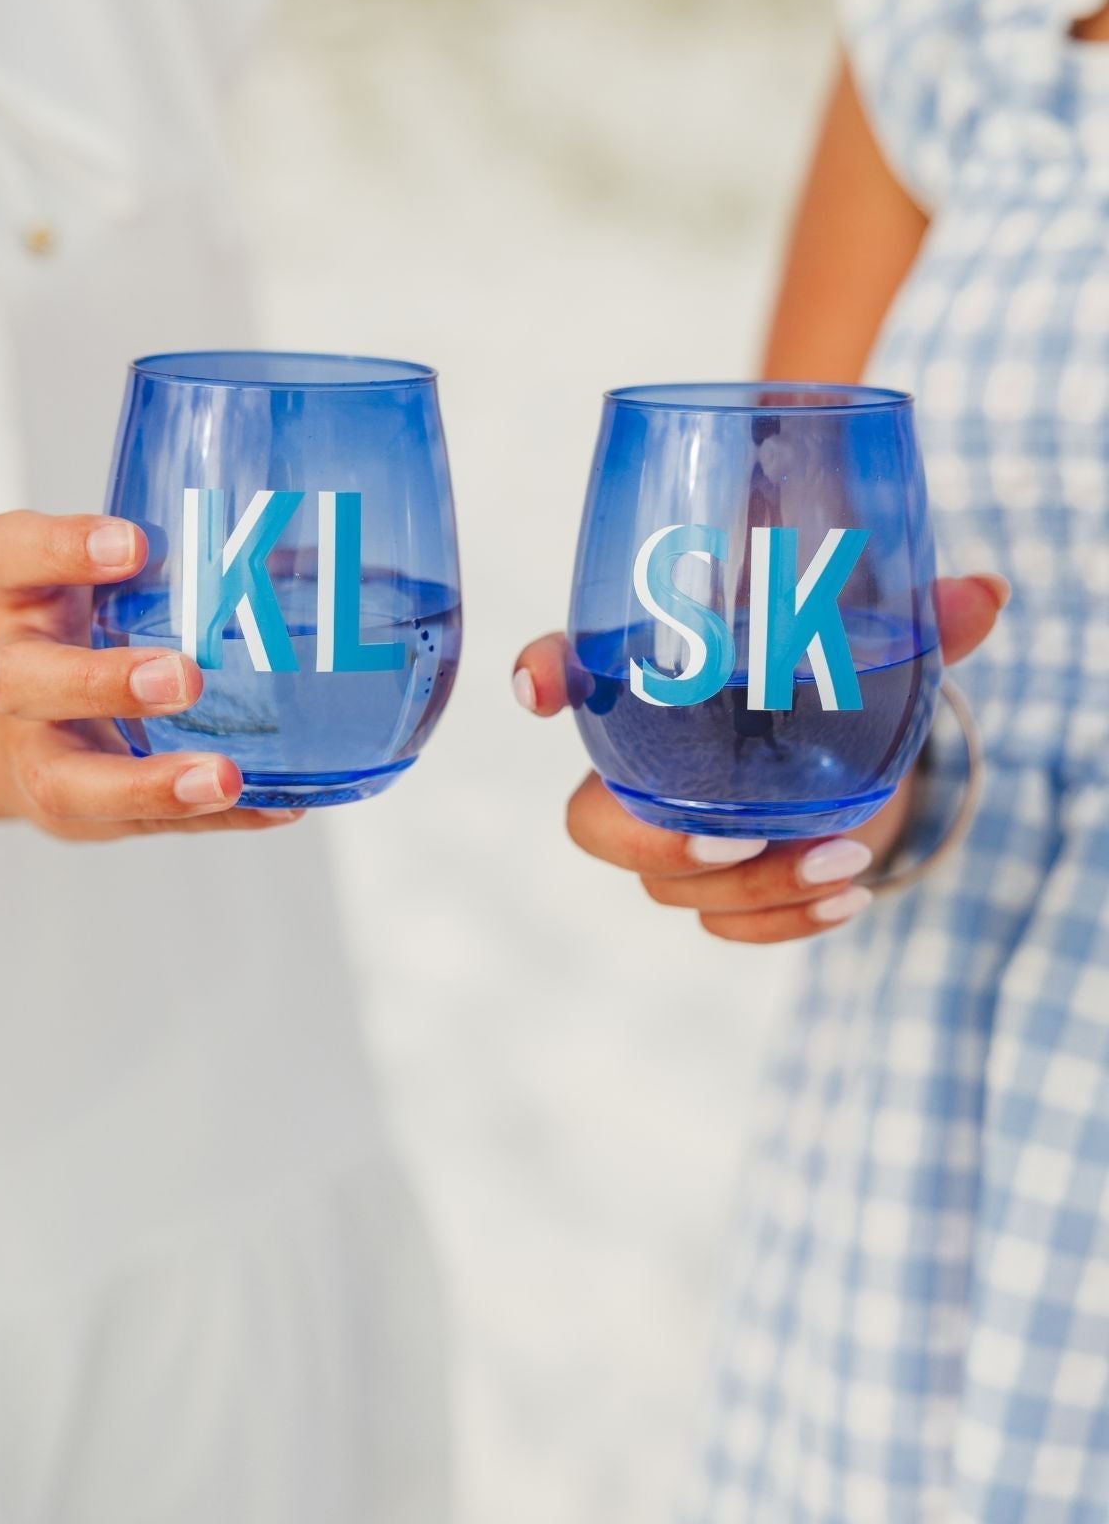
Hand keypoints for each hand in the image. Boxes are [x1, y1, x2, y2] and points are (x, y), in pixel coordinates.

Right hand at [0, 510, 297, 840]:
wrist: (18, 727)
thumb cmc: (84, 636)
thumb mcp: (109, 585)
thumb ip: (188, 570)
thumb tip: (312, 560)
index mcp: (24, 598)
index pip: (9, 556)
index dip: (60, 547)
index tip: (135, 544)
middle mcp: (15, 672)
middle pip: (18, 679)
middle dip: (101, 681)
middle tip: (184, 677)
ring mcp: (38, 751)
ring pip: (61, 779)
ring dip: (145, 783)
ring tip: (223, 777)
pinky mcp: (75, 813)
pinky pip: (137, 826)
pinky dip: (210, 819)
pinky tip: (271, 808)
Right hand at [513, 575, 1008, 944]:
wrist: (855, 747)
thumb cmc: (823, 669)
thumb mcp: (862, 636)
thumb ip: (913, 618)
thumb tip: (984, 596)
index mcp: (652, 683)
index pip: (570, 670)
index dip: (543, 676)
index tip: (539, 687)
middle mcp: (644, 767)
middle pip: (593, 823)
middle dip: (648, 843)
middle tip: (728, 841)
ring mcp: (675, 839)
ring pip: (669, 890)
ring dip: (751, 890)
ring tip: (843, 860)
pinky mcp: (721, 889)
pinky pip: (725, 927)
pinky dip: (781, 924)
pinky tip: (845, 901)